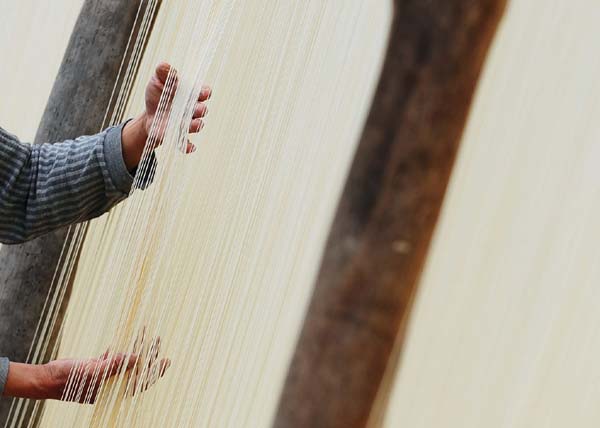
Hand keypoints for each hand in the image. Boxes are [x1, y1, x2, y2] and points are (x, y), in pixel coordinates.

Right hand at [3, 343, 169, 402]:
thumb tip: (139, 358)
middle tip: (159, 341)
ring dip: (135, 348)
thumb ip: (117, 365)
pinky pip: (112, 357)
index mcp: (114, 390)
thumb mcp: (96, 371)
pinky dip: (119, 349)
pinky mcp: (96, 366)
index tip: (166, 360)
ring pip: (125, 360)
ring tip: (145, 334)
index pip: (141, 382)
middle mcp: (112, 383)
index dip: (155, 372)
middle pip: (136, 369)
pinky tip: (124, 338)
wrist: (47, 378)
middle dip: (148, 356)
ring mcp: (104, 375)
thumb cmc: (70, 379)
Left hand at [121, 62, 211, 169]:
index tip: (204, 93)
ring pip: (196, 126)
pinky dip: (188, 147)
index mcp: (190, 95)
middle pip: (201, 110)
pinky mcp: (177, 136)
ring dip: (197, 126)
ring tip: (195, 124)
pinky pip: (185, 144)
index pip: (203, 93)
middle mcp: (191, 110)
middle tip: (199, 109)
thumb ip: (162, 73)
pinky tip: (190, 148)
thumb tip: (164, 65)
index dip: (205, 93)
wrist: (149, 116)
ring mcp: (185, 124)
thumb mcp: (157, 81)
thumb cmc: (158, 96)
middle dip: (201, 110)